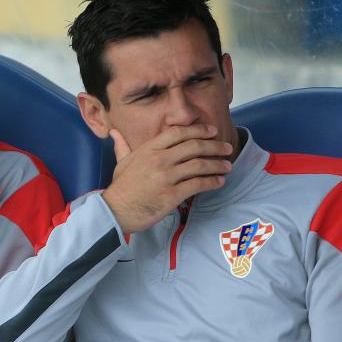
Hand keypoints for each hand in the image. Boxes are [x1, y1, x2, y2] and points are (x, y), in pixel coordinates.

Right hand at [102, 124, 231, 233]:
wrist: (115, 211)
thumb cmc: (119, 188)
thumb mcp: (120, 163)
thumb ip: (122, 146)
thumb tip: (114, 132)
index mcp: (148, 149)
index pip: (178, 133)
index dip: (198, 130)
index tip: (212, 131)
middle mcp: (159, 160)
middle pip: (194, 146)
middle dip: (214, 146)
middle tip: (226, 147)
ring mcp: (166, 177)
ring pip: (199, 165)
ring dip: (217, 164)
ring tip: (227, 165)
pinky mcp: (172, 195)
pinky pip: (198, 184)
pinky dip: (212, 182)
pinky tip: (219, 181)